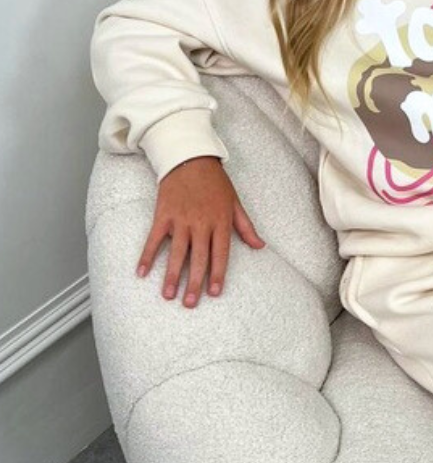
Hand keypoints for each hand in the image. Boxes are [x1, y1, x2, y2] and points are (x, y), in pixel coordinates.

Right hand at [136, 155, 266, 307]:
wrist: (190, 158)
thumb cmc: (215, 182)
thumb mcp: (235, 203)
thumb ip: (246, 227)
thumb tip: (260, 246)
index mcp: (220, 222)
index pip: (221, 254)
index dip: (218, 274)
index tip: (214, 293)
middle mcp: (201, 223)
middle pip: (198, 258)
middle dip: (194, 282)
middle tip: (190, 303)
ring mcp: (181, 220)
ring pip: (177, 252)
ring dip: (171, 275)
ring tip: (168, 295)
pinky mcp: (163, 215)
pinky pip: (154, 238)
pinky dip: (148, 255)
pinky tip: (142, 272)